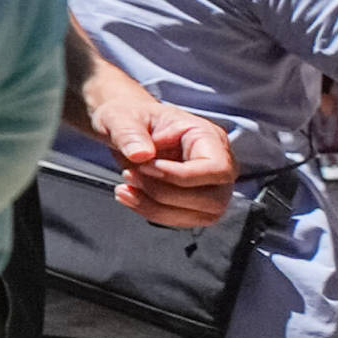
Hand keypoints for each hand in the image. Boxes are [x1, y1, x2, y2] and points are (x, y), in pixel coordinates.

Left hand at [98, 95, 237, 228]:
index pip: (217, 168)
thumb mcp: (120, 117)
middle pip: (213, 199)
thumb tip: (141, 154)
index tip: (145, 166)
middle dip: (165, 194)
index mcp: (207, 136)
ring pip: (199, 216)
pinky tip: (130, 196)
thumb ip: (129, 133)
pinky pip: (182, 220)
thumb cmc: (130, 118)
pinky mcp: (195, 204)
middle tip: (130, 174)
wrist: (124, 130)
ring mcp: (210, 187)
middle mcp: (216, 164)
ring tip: (125, 188)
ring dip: (156, 208)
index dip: (182, 176)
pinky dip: (152, 213)